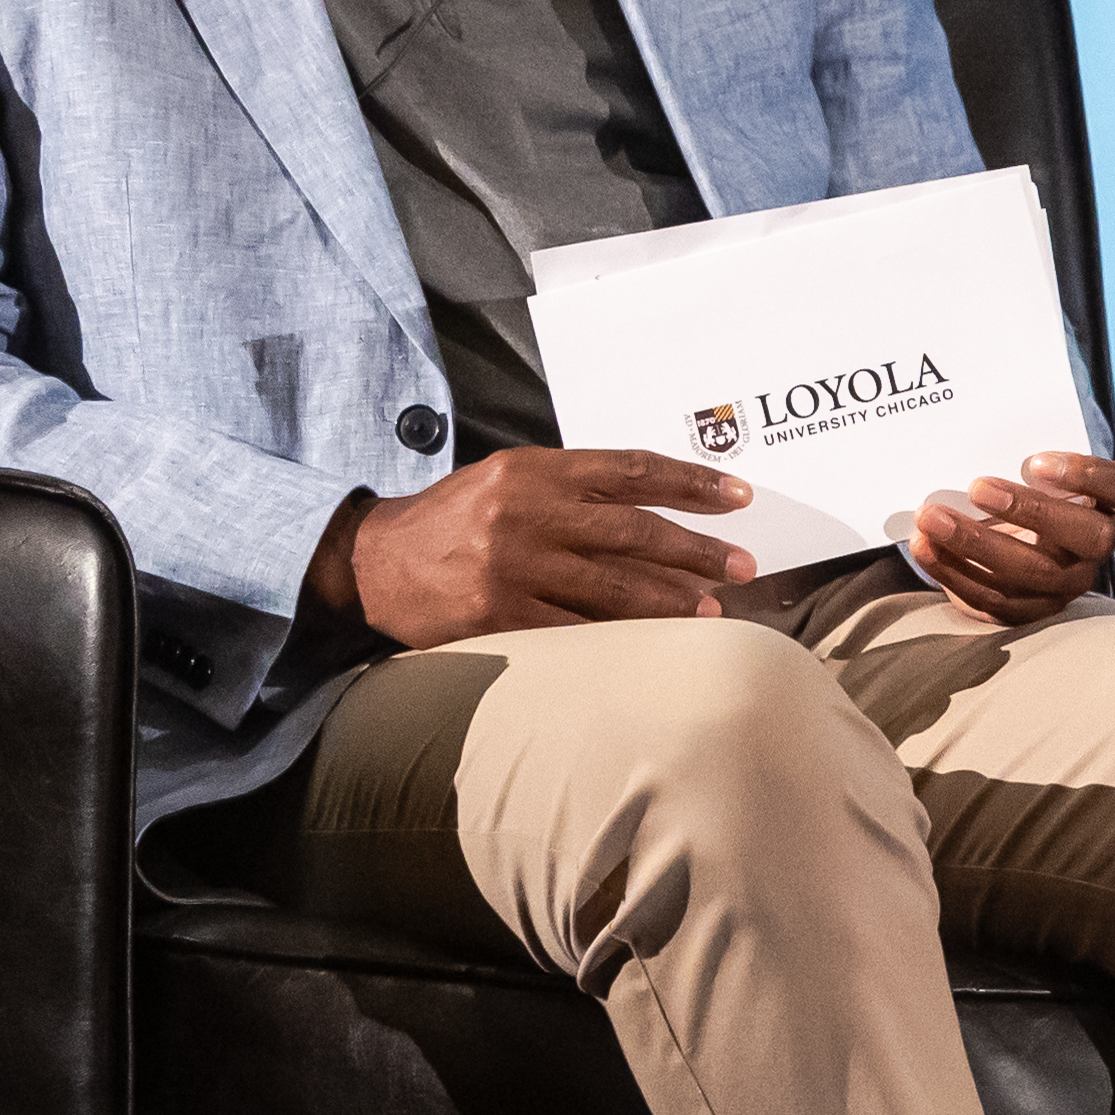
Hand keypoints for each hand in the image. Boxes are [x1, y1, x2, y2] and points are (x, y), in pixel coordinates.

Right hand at [319, 449, 753, 646]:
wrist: (372, 561)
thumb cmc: (454, 518)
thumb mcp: (508, 479)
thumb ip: (573, 487)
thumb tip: (659, 508)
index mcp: (533, 470)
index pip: (631, 470)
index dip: (691, 482)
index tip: (738, 497)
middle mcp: (525, 514)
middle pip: (633, 531)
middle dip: (696, 551)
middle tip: (742, 566)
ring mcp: (511, 567)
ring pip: (612, 587)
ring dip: (671, 602)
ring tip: (713, 611)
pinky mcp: (495, 615)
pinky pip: (573, 629)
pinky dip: (619, 637)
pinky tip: (652, 644)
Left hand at [910, 451, 1114, 628]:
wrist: (1009, 538)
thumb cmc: (1024, 489)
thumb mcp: (1034, 469)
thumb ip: (1023, 455)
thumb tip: (972, 432)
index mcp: (1111, 502)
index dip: (1091, 476)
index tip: (1036, 461)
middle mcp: (1098, 545)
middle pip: (1086, 535)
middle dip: (1028, 510)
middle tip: (976, 486)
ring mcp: (1068, 583)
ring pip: (1031, 572)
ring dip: (974, 543)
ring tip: (930, 517)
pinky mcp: (1030, 609)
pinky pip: (994, 599)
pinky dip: (953, 571)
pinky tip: (925, 546)